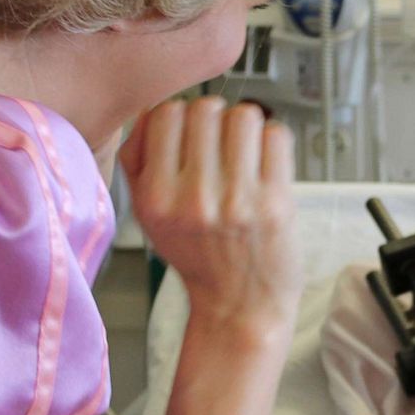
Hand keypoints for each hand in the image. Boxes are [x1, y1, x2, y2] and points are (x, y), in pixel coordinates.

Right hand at [119, 98, 300, 324]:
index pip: (165, 113)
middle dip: (215, 118)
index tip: (191, 133)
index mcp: (156, 198)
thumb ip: (137, 161)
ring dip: (246, 126)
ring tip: (245, 150)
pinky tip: (265, 163)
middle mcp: (194, 198)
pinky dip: (272, 142)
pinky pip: (277, 136)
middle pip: (206, 108)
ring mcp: (238, 200)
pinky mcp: (277, 202)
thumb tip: (149, 110)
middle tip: (221, 143)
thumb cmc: (197, 257)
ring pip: (244, 115)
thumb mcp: (147, 216)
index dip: (181, 116)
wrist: (240, 307)